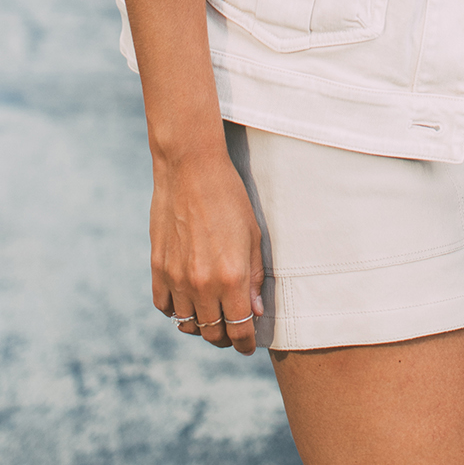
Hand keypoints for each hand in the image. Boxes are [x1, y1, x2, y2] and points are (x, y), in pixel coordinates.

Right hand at [151, 146, 264, 354]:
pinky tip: (187, 299)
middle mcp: (202, 284)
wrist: (191, 169)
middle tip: (233, 330)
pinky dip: (176, 310)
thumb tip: (254, 313)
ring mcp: (176, 278)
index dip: (246, 343)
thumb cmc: (230, 198)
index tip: (249, 345)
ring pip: (187, 324)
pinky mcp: (158, 268)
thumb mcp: (253, 235)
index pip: (239, 330)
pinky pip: (164, 306)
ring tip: (211, 315)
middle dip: (226, 338)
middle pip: (213, 333)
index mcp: (231, 277)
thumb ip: (253, 278)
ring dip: (201, 326)